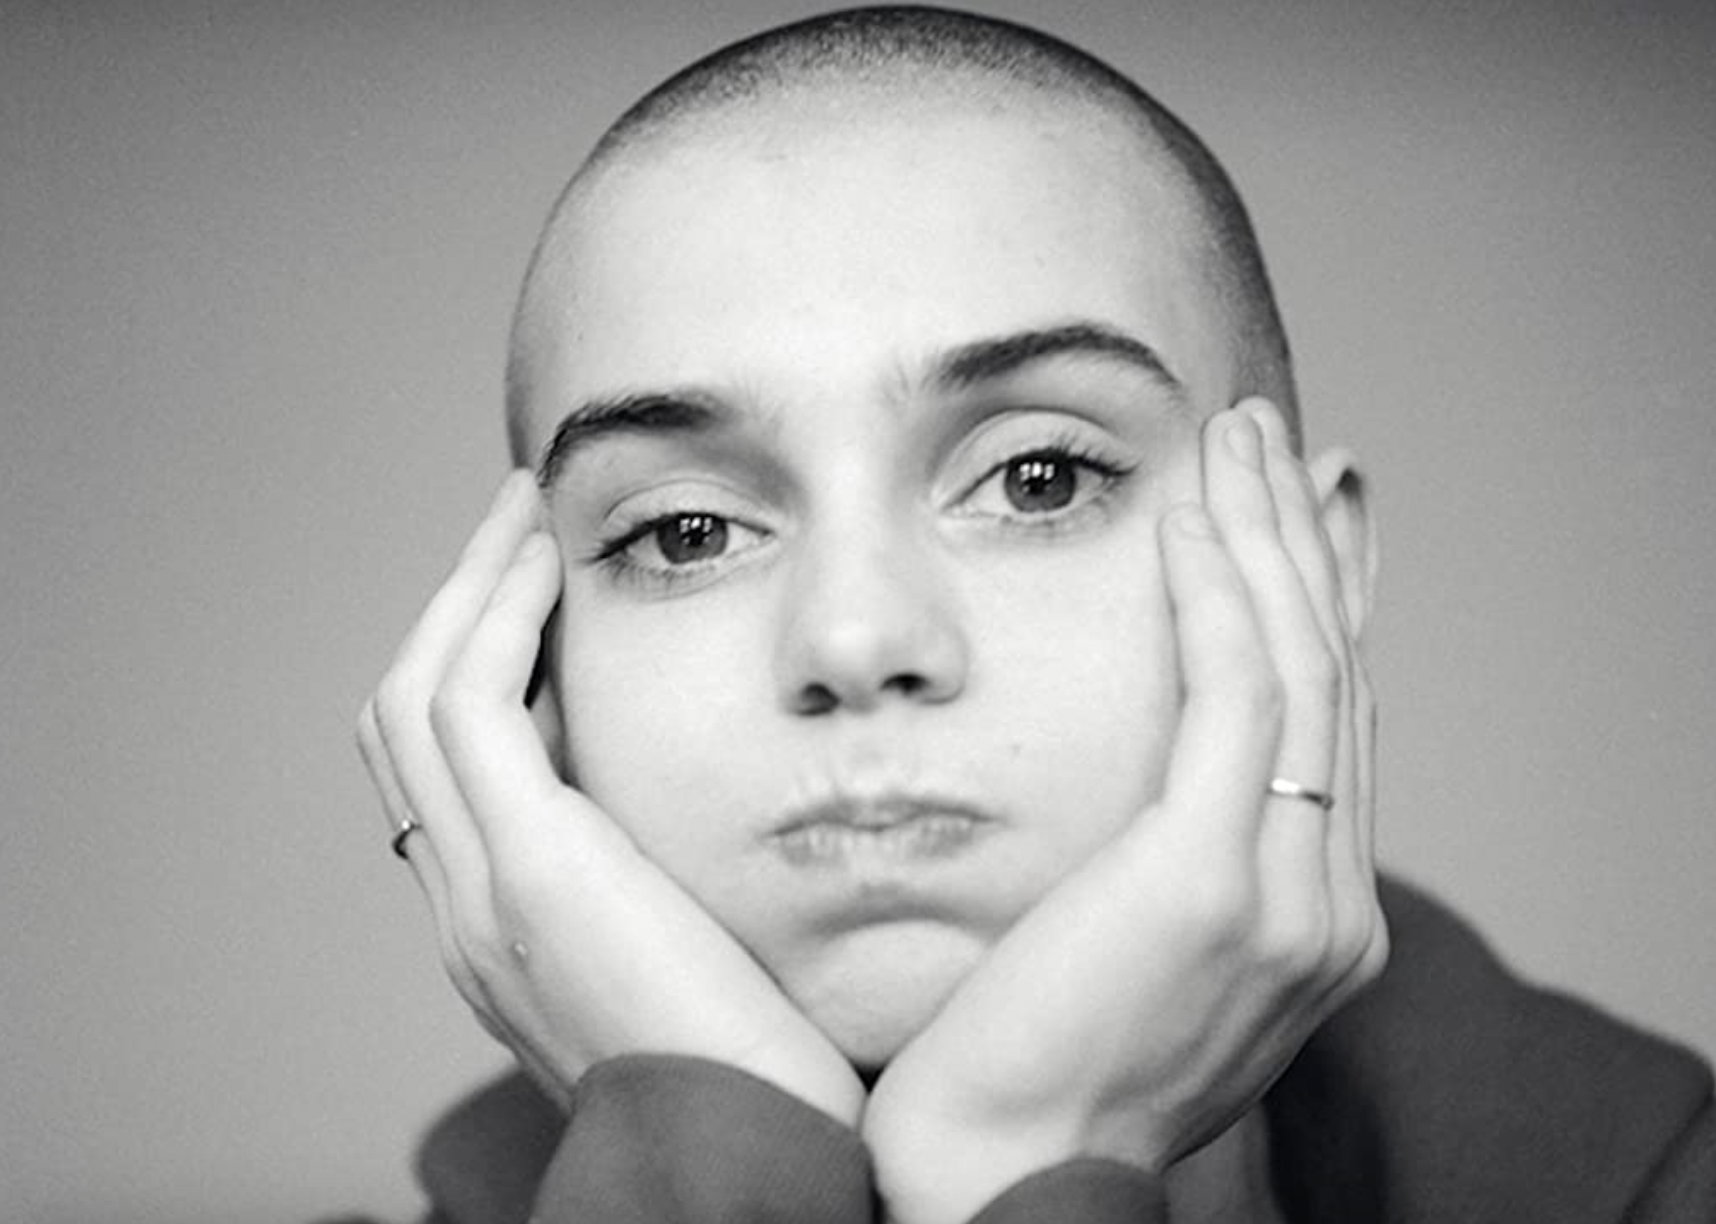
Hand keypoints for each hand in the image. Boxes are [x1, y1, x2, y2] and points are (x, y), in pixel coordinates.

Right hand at [356, 472, 864, 1125]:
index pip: (446, 767)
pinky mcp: (532, 878)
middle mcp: (465, 910)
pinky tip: (545, 562)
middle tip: (516, 524)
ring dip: (466, 592)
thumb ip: (665, 879)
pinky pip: (470, 709)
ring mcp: (481, 897)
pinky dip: (495, 621)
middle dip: (455, 609)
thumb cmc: (760, 1073)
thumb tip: (703, 789)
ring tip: (523, 513)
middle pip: (404, 720)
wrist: (756, 1168)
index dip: (476, 663)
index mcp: (501, 928)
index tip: (540, 586)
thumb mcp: (695, 955)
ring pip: (416, 698)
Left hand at [863, 402, 1385, 1223]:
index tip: (1305, 519)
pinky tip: (1191, 517)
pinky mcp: (1211, 880)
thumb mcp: (1128, 958)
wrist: (1000, 1182)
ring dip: (1268, 537)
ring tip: (1239, 439)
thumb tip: (1147, 786)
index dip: (1325, 608)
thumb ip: (1169, 871)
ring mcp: (1285, 896)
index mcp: (1311, 923)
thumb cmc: (1030, 1073)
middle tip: (1275, 443)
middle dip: (1305, 546)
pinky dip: (1218, 593)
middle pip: (1332, 680)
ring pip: (1298, 668)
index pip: (1331, 727)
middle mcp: (1326, 906)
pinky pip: (1231, 696)